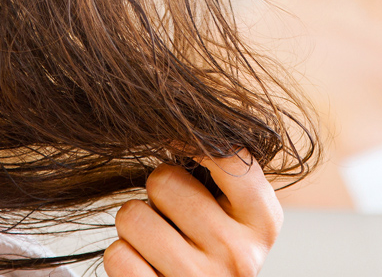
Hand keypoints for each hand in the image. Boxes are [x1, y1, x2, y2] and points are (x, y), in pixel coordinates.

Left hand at [105, 152, 281, 276]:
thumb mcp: (238, 211)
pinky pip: (117, 255)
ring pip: (132, 215)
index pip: (228, 155)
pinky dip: (123, 256)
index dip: (191, 137)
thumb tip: (178, 119)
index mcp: (263, 221)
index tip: (175, 137)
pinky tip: (146, 265)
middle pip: (163, 180)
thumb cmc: (215, 246)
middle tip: (171, 214)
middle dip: (156, 192)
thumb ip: (222, 170)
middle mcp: (238, 254)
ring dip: (134, 224)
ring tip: (157, 240)